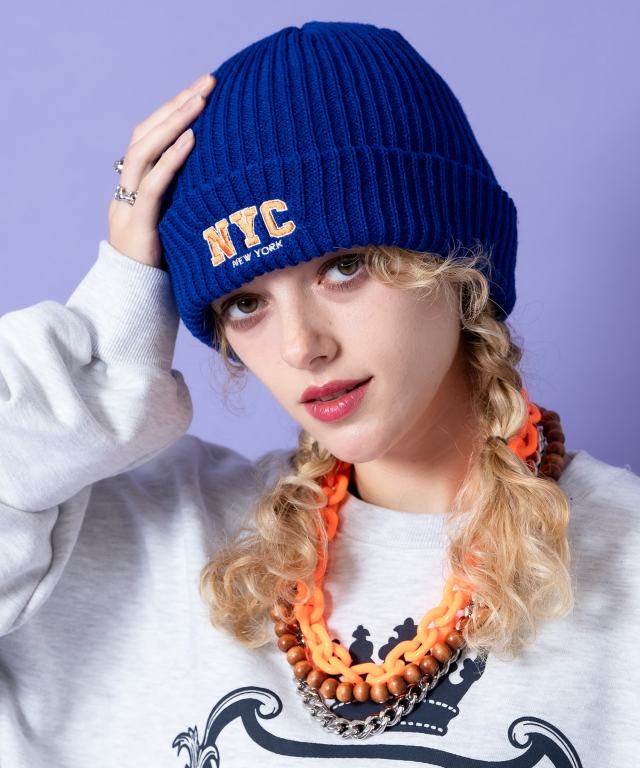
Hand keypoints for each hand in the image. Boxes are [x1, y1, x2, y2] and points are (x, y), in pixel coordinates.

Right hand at [108, 72, 215, 268]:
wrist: (136, 305)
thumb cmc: (166, 269)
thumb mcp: (180, 227)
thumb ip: (192, 204)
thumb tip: (231, 186)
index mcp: (136, 188)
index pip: (152, 137)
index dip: (174, 111)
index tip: (204, 90)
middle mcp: (128, 189)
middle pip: (147, 133)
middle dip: (177, 104)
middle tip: (209, 81)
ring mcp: (129, 206)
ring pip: (144, 150)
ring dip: (173, 121)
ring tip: (200, 99)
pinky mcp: (139, 226)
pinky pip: (152, 186)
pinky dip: (171, 159)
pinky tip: (192, 139)